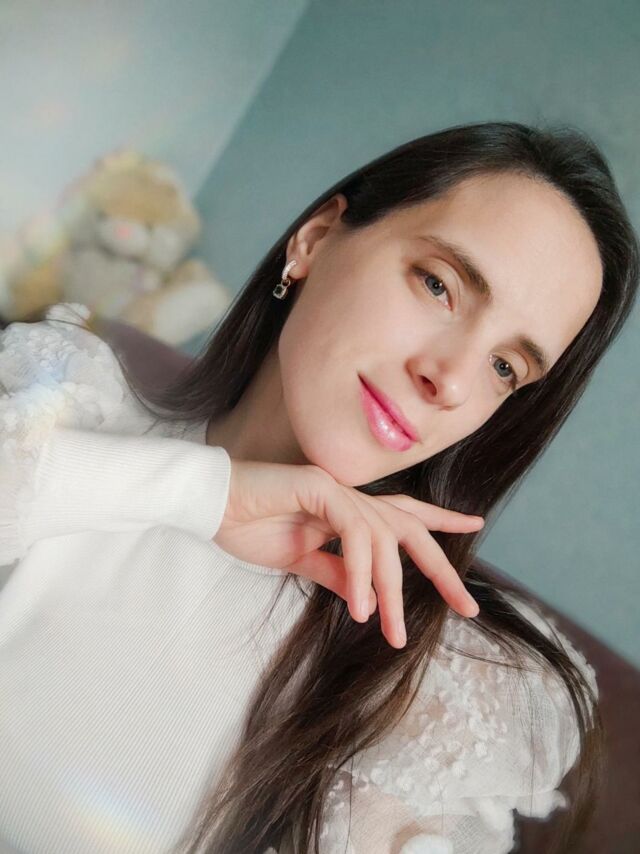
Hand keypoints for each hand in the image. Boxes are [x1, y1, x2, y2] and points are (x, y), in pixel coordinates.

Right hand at [215, 458, 483, 648]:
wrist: (208, 504)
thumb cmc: (249, 526)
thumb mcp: (301, 560)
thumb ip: (337, 573)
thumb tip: (371, 598)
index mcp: (347, 509)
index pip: (403, 515)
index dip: (440, 520)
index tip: (475, 526)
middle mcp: (350, 496)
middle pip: (409, 527)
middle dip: (441, 568)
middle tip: (466, 607)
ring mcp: (336, 489)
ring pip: (384, 539)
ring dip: (391, 590)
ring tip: (391, 633)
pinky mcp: (319, 488)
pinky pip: (353, 533)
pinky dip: (361, 571)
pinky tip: (359, 607)